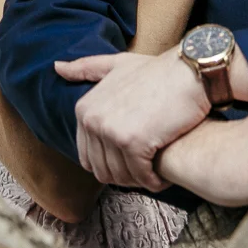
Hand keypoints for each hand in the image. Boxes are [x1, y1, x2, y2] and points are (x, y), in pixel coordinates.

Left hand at [54, 48, 209, 190]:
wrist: (190, 72)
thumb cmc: (158, 71)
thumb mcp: (117, 65)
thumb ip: (86, 68)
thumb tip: (57, 67)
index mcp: (85, 109)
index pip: (89, 157)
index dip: (112, 163)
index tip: (134, 159)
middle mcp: (93, 120)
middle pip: (104, 170)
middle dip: (126, 175)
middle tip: (148, 169)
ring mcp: (111, 132)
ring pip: (122, 177)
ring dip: (141, 180)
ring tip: (157, 171)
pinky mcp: (134, 143)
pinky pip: (141, 177)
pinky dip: (154, 181)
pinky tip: (164, 175)